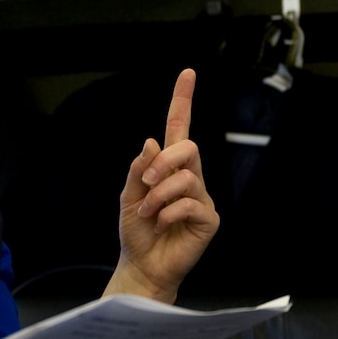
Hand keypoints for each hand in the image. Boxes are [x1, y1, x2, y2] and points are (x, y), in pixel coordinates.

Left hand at [110, 68, 219, 303]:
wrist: (142, 265)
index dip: (183, 100)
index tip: (187, 73)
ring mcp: (202, 198)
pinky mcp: (209, 219)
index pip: (179, 128)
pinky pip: (191, 204)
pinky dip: (169, 213)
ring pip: (187, 178)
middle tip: (146, 182)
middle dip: (165, 161)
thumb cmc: (136, 232)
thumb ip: (139, 170)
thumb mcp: (128, 197)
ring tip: (147, 214)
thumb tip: (151, 141)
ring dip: (160, 195)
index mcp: (169, 168)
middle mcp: (190, 178)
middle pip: (190, 147)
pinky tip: (161, 225)